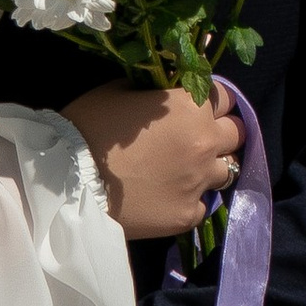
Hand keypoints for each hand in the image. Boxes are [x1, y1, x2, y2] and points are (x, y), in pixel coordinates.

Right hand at [62, 80, 241, 239]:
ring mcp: (199, 182)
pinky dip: (190, 198)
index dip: (212, 101)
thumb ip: (154, 90)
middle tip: (196, 138)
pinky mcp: (187, 215)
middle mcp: (205, 143)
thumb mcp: (119, 91)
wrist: (69, 182)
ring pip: (227, 171)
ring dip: (211, 167)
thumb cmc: (89, 127)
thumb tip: (166, 91)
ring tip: (185, 170)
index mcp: (191, 107)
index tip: (198, 108)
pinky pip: (202, 204)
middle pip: (236, 134)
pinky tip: (167, 196)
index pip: (226, 97)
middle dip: (221, 132)